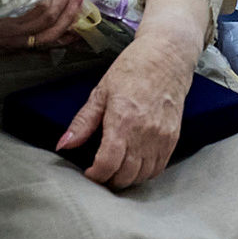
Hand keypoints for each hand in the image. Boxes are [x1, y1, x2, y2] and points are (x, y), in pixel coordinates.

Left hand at [61, 0, 204, 188]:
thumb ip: (83, 123)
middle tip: (99, 174)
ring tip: (115, 171)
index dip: (95, 176)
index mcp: (122, 119)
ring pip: (143, 176)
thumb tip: (63, 145)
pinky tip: (134, 166)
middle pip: (125, 175)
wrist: (167, 57)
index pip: (108, 163)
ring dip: (127, 179)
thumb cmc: (132, 70)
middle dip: (109, 181)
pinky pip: (159, 168)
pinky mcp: (173, 138)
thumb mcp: (101, 92)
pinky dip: (145, 174)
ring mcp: (161, 137)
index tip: (88, 173)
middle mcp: (144, 132)